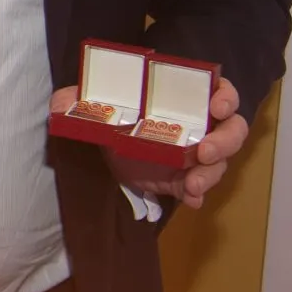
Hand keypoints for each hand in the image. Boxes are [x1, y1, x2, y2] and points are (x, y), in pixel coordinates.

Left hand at [50, 77, 249, 209]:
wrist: (108, 149)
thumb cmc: (115, 115)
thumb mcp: (95, 102)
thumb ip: (78, 99)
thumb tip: (59, 103)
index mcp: (187, 98)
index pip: (221, 92)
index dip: (226, 98)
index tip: (216, 106)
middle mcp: (200, 125)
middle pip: (233, 130)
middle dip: (225, 141)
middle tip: (205, 151)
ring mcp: (196, 155)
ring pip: (220, 163)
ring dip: (211, 173)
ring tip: (193, 183)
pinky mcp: (184, 180)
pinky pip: (200, 189)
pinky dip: (197, 195)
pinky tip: (190, 199)